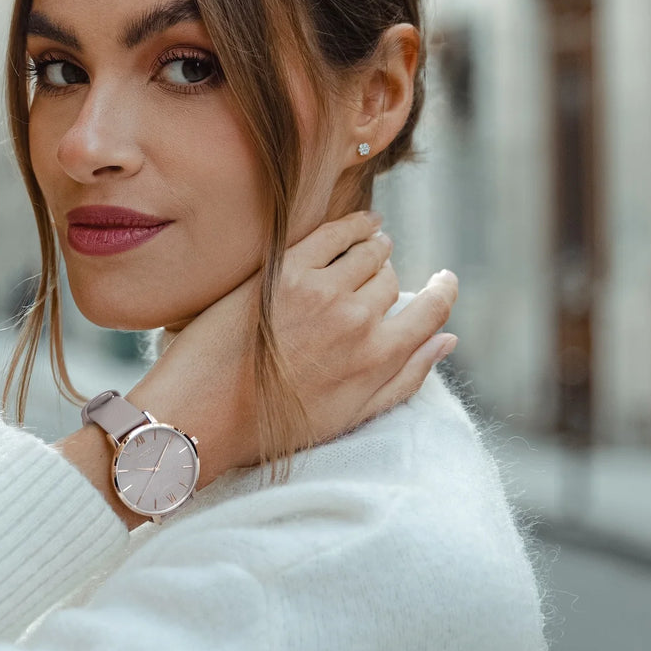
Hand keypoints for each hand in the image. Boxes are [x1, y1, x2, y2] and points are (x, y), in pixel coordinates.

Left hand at [126, 210, 457, 483]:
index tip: (443, 281)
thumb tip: (448, 342)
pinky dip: (352, 225)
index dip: (441, 292)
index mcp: (378, 359)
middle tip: (373, 280)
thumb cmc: (274, 426)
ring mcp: (321, 292)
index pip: (431, 311)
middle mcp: (357, 321)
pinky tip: (357, 225)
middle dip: (386, 279)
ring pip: (369, 252)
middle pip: (390, 280)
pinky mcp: (284, 272)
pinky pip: (333, 232)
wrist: (202, 415)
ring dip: (374, 247)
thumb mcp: (351, 415)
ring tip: (372, 244)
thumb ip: (404, 377)